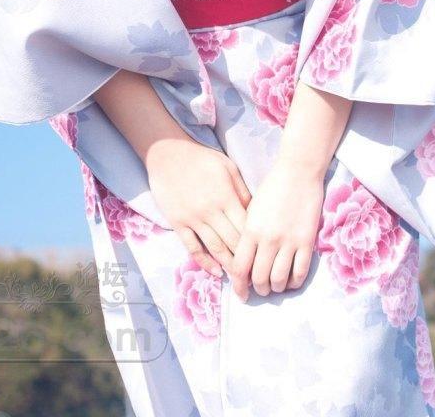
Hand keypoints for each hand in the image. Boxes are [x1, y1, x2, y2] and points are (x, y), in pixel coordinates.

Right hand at [146, 136, 252, 278]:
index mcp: (226, 196)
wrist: (168, 153)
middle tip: (257, 276)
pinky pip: (192, 248)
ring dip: (228, 266)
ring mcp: (193, 218)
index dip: (256, 245)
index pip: (246, 228)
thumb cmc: (202, 158)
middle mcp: (211, 211)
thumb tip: (255, 213)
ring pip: (215, 249)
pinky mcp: (178, 223)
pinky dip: (204, 262)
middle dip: (246, 261)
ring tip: (240, 280)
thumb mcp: (228, 167)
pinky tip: (215, 271)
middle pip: (233, 242)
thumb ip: (242, 191)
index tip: (266, 257)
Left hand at [227, 157, 324, 301]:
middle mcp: (268, 239)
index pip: (240, 269)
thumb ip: (248, 235)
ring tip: (275, 285)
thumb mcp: (252, 209)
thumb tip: (245, 262)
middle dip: (259, 289)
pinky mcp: (307, 241)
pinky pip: (300, 272)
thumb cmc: (273, 188)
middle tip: (261, 289)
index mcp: (251, 230)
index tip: (242, 294)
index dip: (239, 287)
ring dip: (276, 288)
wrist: (298, 172)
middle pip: (259, 278)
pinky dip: (294, 282)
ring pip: (279, 280)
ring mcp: (289, 241)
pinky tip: (291, 280)